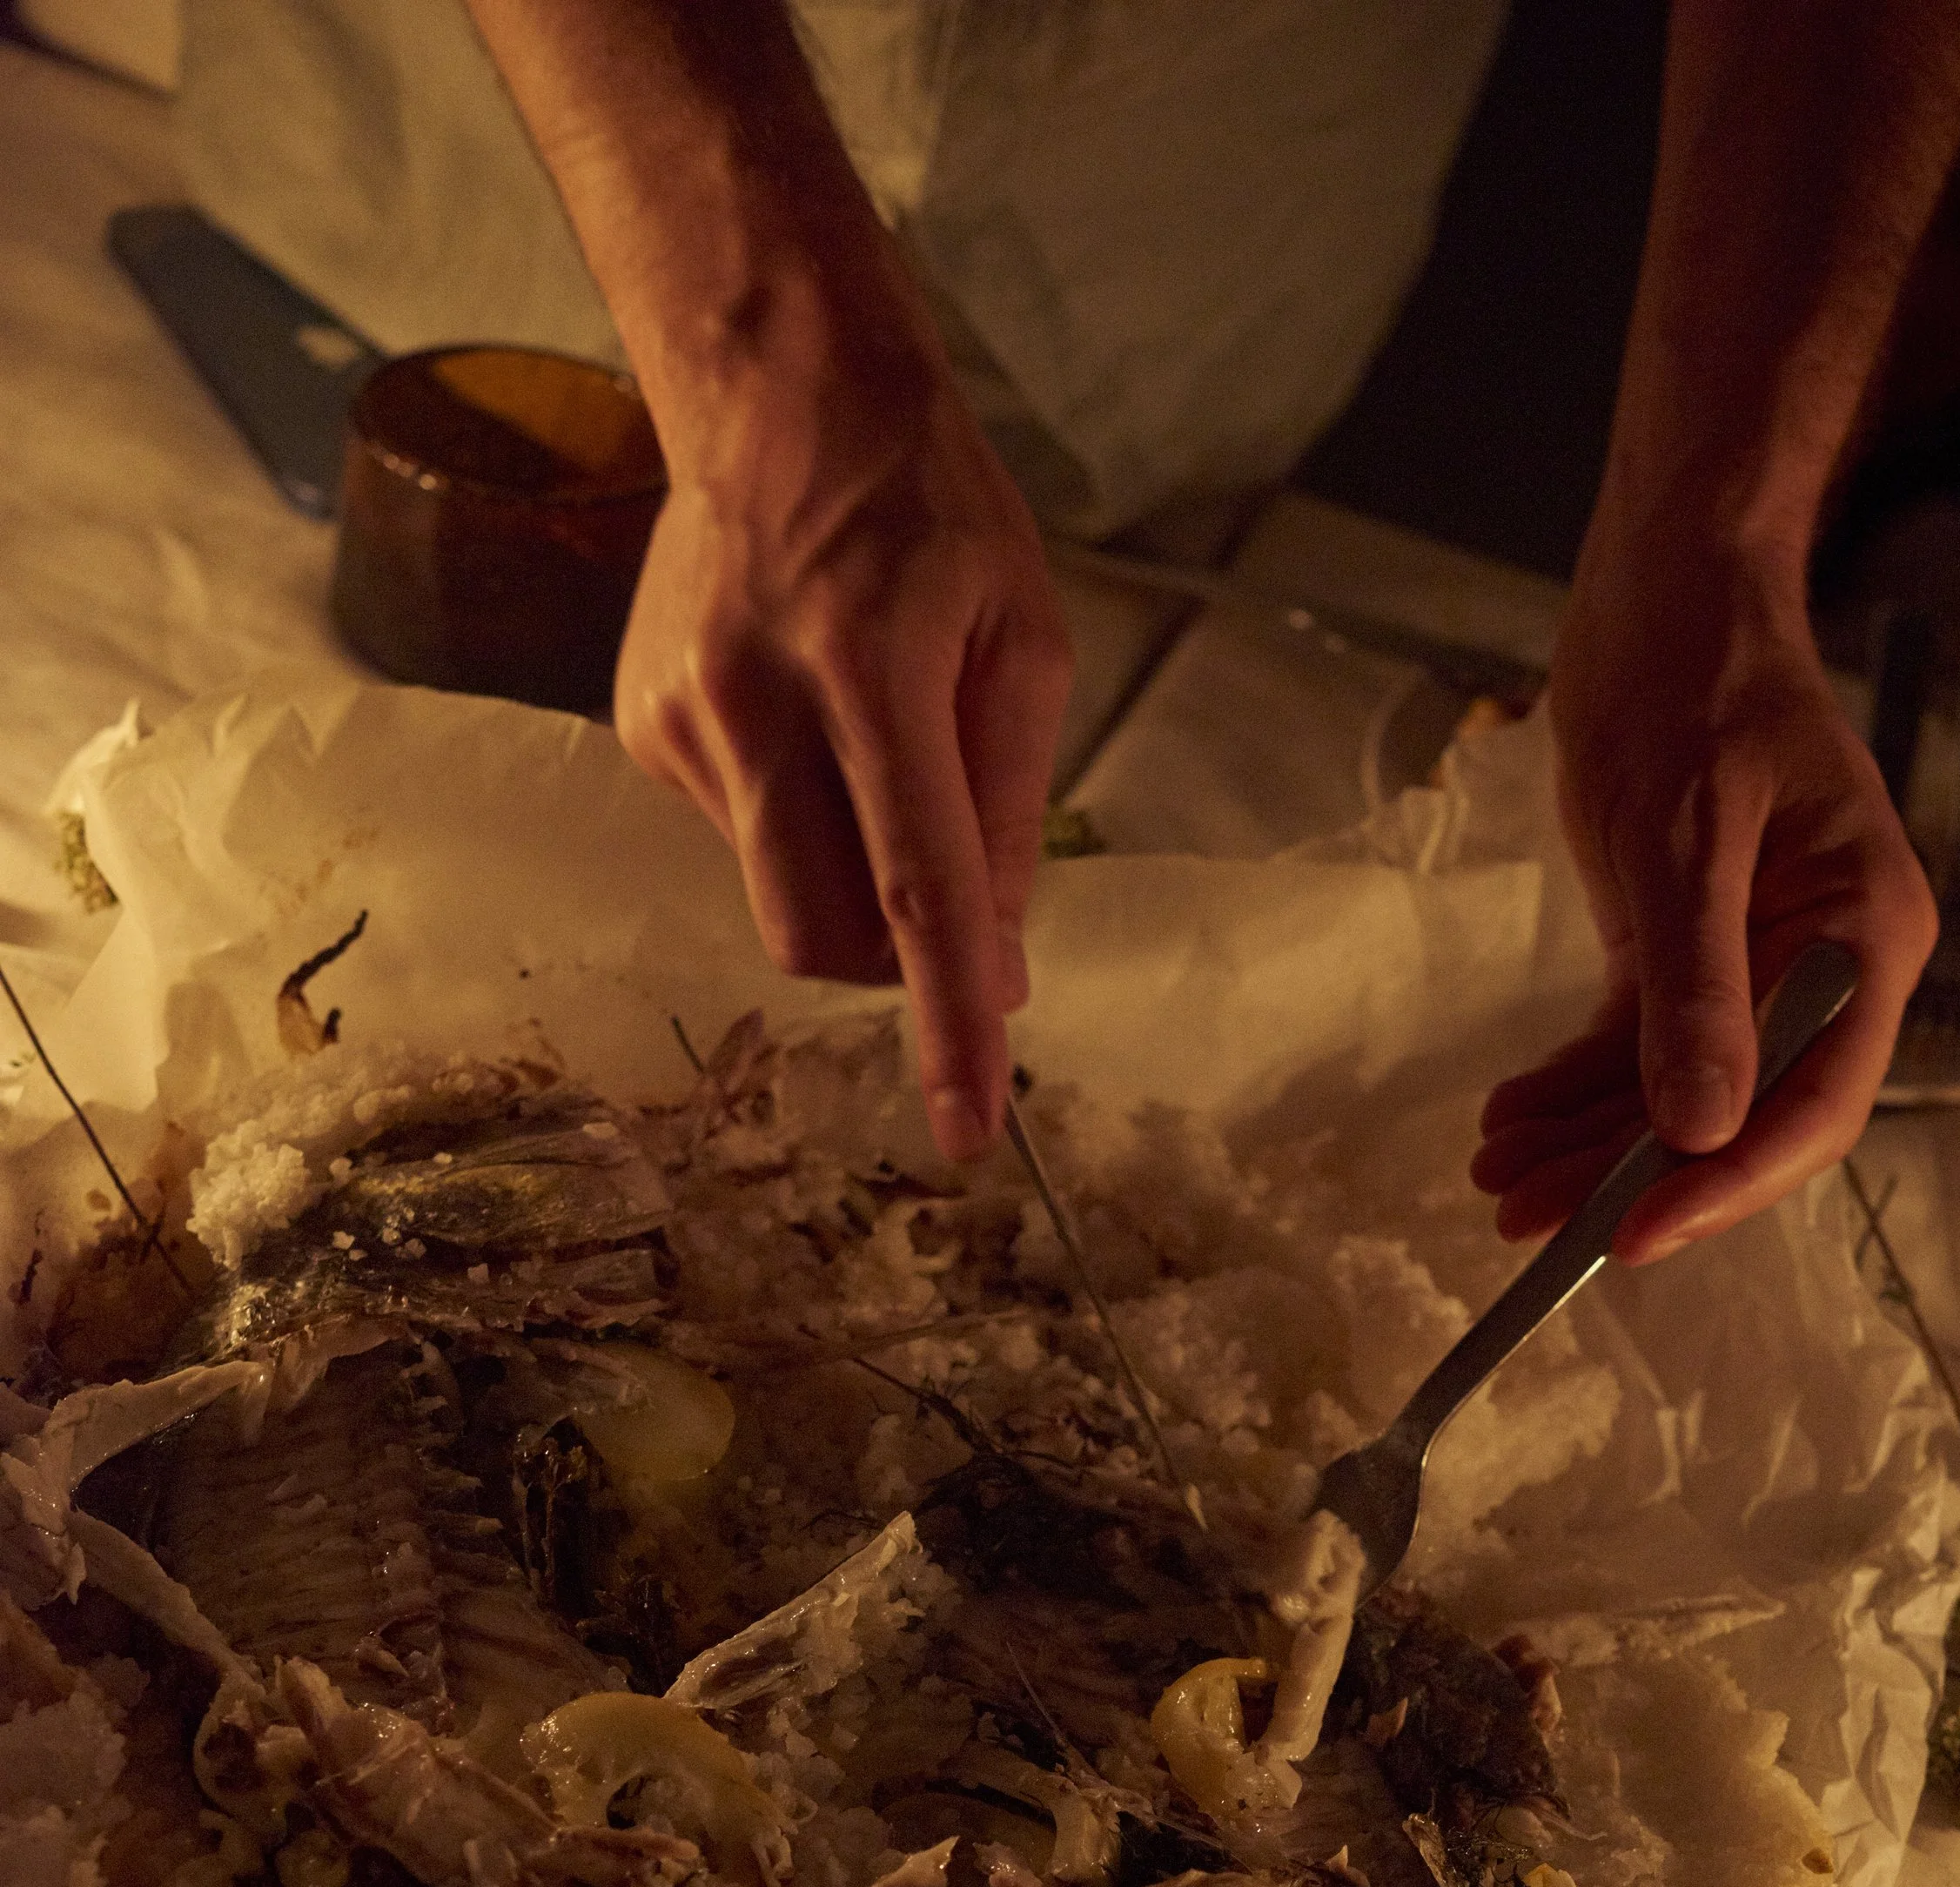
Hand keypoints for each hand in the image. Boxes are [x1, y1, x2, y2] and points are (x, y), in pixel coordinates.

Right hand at [616, 306, 1073, 1161]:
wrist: (776, 392)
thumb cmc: (929, 513)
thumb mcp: (1023, 640)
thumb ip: (1008, 811)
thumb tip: (996, 973)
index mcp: (871, 673)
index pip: (915, 888)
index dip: (946, 1020)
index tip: (968, 1127)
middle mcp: (755, 702)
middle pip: (816, 936)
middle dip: (884, 961)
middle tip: (934, 892)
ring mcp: (680, 719)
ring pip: (773, 896)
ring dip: (837, 872)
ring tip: (858, 743)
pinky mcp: (640, 727)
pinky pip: (733, 837)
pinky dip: (788, 814)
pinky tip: (798, 712)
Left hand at [1469, 529, 1935, 1260]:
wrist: (1663, 589)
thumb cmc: (1695, 679)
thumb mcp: (1687, 831)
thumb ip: (1695, 984)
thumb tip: (1701, 1129)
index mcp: (1861, 934)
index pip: (1812, 1102)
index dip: (1727, 1183)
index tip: (1633, 1235)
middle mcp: (1821, 963)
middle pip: (1737, 1116)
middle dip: (1629, 1178)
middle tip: (1523, 1220)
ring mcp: (1754, 963)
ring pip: (1674, 1096)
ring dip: (1586, 1145)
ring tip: (1494, 1179)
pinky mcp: (1684, 949)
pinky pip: (1634, 1048)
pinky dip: (1574, 1089)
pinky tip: (1509, 1119)